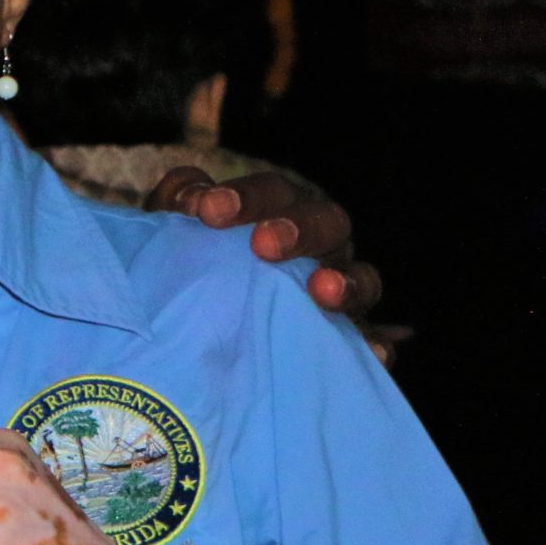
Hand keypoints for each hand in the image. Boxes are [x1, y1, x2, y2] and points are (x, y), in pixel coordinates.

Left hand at [146, 166, 386, 327]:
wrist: (187, 341)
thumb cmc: (187, 271)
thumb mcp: (171, 236)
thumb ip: (177, 205)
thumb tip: (192, 195)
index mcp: (279, 213)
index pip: (275, 194)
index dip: (248, 197)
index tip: (208, 210)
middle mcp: (318, 248)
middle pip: (329, 224)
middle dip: (299, 229)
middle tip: (263, 244)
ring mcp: (340, 296)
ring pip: (364, 280)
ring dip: (348, 283)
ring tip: (324, 291)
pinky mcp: (346, 344)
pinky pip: (371, 345)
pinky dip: (374, 346)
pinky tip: (370, 351)